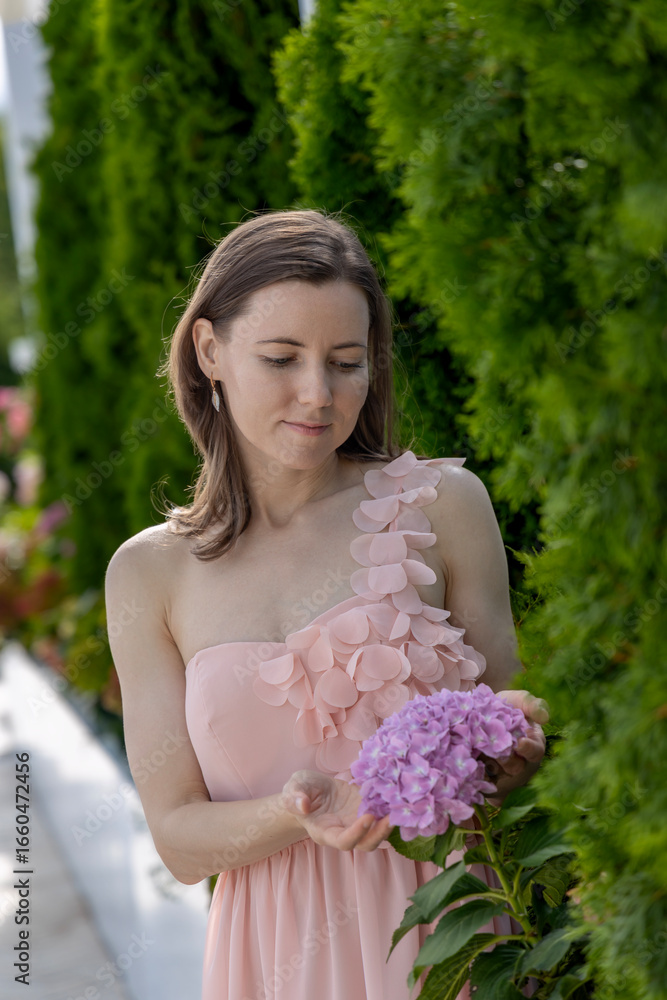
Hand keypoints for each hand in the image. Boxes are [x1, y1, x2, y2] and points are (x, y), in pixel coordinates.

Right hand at [282, 769, 390, 851]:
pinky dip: (391, 807)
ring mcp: (357, 821)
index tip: (368, 816)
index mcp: (325, 832)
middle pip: (367, 843)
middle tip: (391, 818)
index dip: (357, 833)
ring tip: (400, 807)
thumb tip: (302, 805)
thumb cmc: (299, 791)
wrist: (310, 788)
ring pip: (378, 831)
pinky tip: (398, 794)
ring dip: (389, 822)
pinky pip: (382, 812)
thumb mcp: (292, 788)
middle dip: (380, 833)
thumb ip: (294, 797)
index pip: (344, 841)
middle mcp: (345, 831)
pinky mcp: (366, 808)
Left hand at [484, 690, 548, 805]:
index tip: (519, 743)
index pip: (535, 752)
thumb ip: (530, 703)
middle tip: (495, 751)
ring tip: (477, 756)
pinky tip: (466, 769)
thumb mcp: (516, 701)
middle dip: (506, 760)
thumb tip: (544, 717)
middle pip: (516, 769)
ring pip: (499, 781)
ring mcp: (503, 778)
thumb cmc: (501, 710)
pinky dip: (474, 778)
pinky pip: (481, 787)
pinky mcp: (485, 785)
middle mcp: (520, 766)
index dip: (528, 749)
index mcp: (532, 747)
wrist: (473, 719)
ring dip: (488, 769)